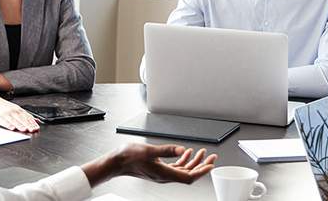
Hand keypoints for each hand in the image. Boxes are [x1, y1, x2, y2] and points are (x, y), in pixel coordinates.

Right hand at [0, 93, 39, 131]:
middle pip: (22, 119)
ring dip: (20, 126)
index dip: (32, 123)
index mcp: (18, 109)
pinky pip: (4, 122)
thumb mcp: (17, 109)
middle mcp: (13, 111)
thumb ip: (26, 116)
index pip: (27, 117)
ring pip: (14, 121)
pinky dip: (9, 125)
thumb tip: (37, 120)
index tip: (36, 128)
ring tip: (24, 130)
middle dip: (28, 125)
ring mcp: (5, 114)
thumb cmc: (5, 107)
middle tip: (32, 130)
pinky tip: (12, 128)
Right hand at [81, 143, 216, 186]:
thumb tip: (181, 149)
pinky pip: (175, 167)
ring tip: (201, 153)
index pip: (189, 177)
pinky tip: (185, 153)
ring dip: (193, 162)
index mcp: (165, 174)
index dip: (201, 172)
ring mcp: (162, 174)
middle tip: (211, 158)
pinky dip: (182, 160)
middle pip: (188, 174)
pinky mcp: (158, 169)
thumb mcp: (149, 151)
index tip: (211, 165)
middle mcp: (165, 176)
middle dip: (201, 166)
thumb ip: (166, 151)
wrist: (116, 162)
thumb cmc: (129, 157)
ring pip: (183, 170)